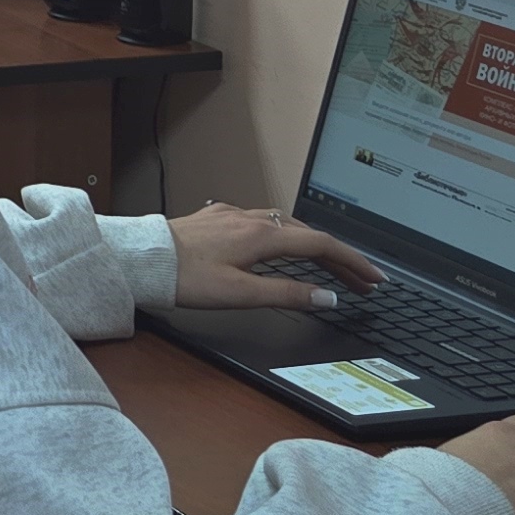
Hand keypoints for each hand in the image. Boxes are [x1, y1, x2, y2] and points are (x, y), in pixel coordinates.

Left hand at [166, 202, 384, 308]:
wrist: (139, 259)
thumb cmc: (182, 277)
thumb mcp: (241, 294)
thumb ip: (287, 295)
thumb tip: (327, 298)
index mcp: (262, 236)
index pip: (322, 245)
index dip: (353, 262)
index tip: (375, 278)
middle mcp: (250, 219)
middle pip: (308, 235)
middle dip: (338, 257)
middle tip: (360, 280)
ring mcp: (231, 216)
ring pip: (284, 225)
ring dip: (311, 244)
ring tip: (328, 265)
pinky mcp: (214, 219)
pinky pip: (260, 222)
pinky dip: (283, 235)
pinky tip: (276, 244)